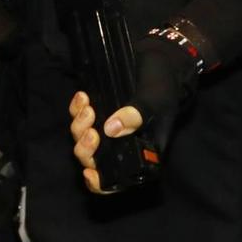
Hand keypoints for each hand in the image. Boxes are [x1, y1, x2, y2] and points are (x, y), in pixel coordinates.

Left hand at [67, 35, 202, 192]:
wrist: (161, 59)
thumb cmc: (165, 84)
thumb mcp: (155, 100)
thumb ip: (137, 114)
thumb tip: (111, 130)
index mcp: (142, 151)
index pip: (118, 179)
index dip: (100, 182)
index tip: (89, 171)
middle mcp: (122, 144)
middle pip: (94, 159)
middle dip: (86, 147)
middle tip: (91, 128)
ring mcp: (108, 129)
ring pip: (83, 139)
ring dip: (80, 126)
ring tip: (87, 106)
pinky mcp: (98, 111)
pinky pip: (79, 117)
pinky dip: (77, 109)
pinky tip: (82, 96)